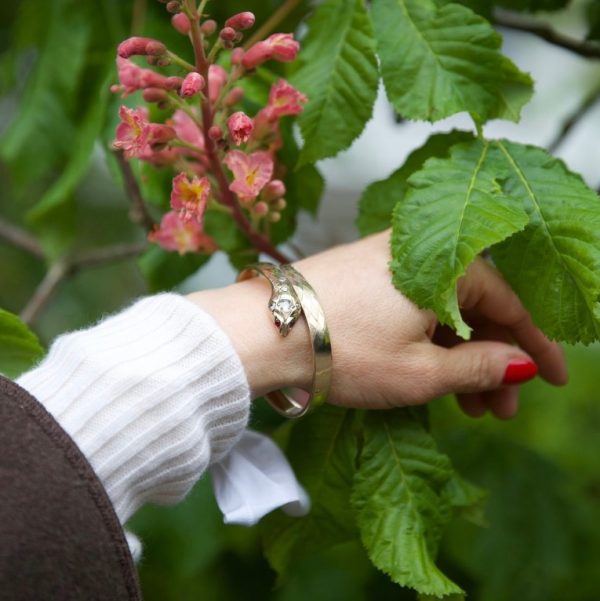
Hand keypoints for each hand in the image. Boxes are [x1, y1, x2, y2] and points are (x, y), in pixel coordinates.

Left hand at [189, 231, 566, 418]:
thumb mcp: (421, 372)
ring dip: (460, 356)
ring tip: (469, 406)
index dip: (535, 345)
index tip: (554, 377)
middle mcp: (419, 254)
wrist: (265, 331)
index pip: (508, 304)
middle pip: (475, 308)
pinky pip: (412, 307)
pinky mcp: (364, 275)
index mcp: (444, 266)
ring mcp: (388, 262)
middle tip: (501, 408)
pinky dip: (428, 340)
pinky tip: (432, 374)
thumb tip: (520, 365)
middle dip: (493, 360)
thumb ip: (479, 367)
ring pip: (442, 311)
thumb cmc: (345, 350)